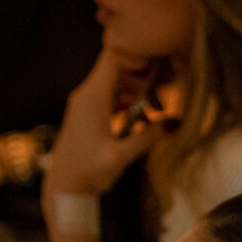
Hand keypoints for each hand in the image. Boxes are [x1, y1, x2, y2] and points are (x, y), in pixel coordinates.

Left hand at [45, 50, 168, 198]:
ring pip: (118, 82)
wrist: (64, 186)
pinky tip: (146, 119)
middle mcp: (87, 95)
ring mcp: (88, 103)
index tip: (162, 66)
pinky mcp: (91, 112)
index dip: (138, 55)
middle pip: (120, 68)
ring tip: (160, 111)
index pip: (113, 58)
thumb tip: (177, 122)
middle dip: (146, 76)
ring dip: (141, 91)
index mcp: (92, 98)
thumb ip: (150, 136)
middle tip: (169, 93)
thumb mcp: (122, 155)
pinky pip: (114, 96)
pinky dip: (132, 102)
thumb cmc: (88, 172)